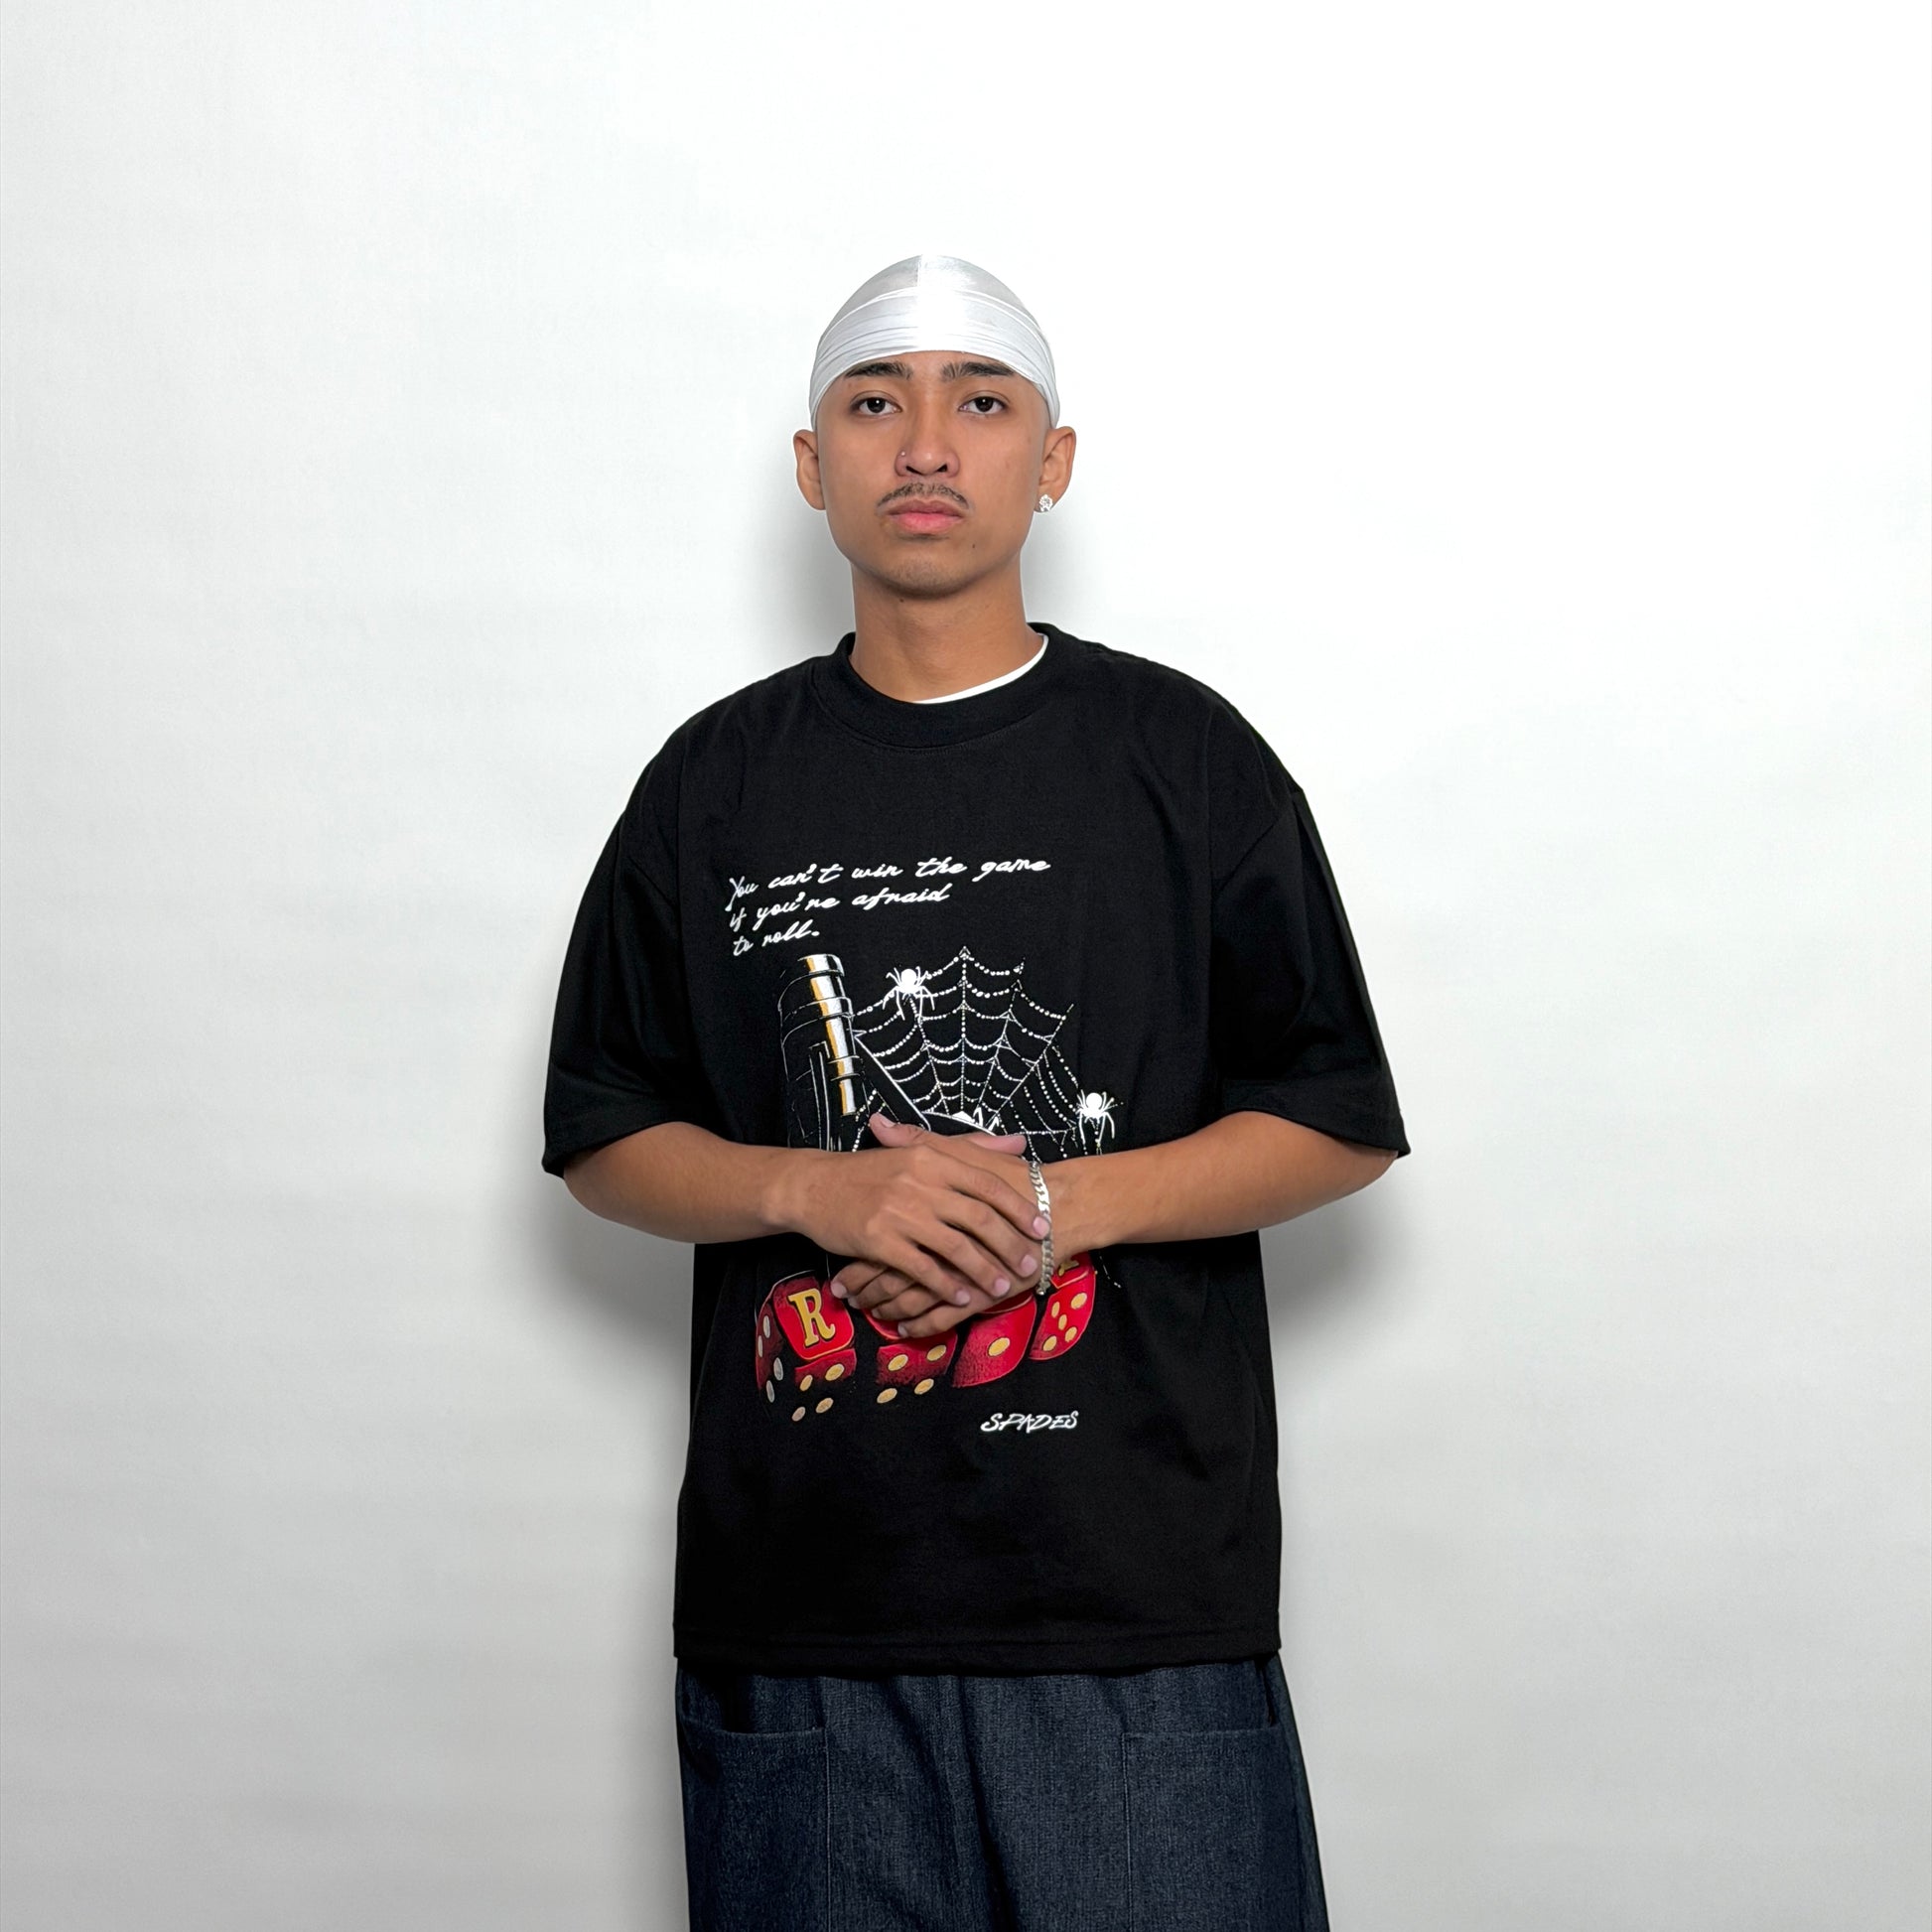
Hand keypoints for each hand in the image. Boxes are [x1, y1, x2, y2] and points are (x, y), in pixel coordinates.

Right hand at [787, 1111, 1049, 1310]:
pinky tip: (961, 1296)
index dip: (1018, 1208)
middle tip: (1030, 1263)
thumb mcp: (918, 1150)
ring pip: (954, 1247)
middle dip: (1009, 1244)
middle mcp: (919, 1183)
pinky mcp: (879, 1241)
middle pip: (978, 1218)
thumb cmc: (871, 1170)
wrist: (815, 1186)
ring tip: (1002, 1287)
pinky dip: (946, 1285)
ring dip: (983, 1270)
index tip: (1040, 1227)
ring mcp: (898, 1213)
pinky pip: (922, 1268)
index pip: (987, 1184)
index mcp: (932, 1159)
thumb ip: (971, 1147)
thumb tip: (1019, 1144)